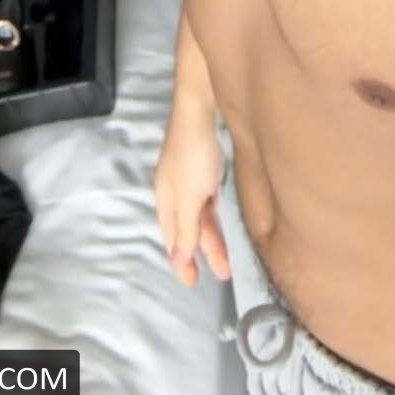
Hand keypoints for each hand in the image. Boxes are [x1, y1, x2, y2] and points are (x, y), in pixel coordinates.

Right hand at [153, 100, 230, 287]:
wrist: (200, 111)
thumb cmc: (193, 156)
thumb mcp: (190, 199)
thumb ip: (187, 230)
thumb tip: (179, 258)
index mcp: (166, 201)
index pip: (172, 240)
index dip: (181, 262)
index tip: (192, 283)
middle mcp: (174, 192)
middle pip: (188, 230)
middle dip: (203, 252)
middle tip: (222, 274)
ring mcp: (189, 179)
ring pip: (200, 216)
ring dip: (212, 237)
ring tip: (228, 259)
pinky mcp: (203, 167)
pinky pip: (207, 201)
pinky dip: (213, 215)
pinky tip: (220, 221)